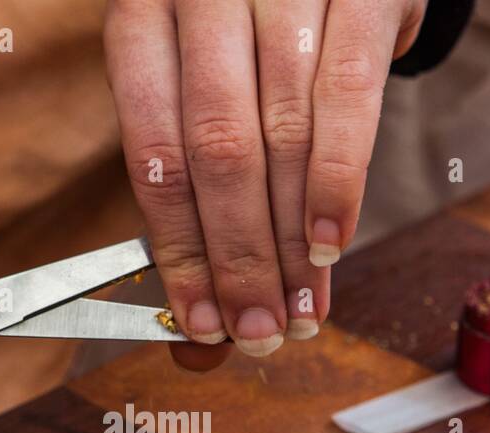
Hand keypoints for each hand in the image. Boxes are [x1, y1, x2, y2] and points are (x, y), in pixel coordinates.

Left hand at [104, 0, 426, 369]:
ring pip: (282, 134)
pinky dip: (339, 181)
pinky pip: (348, 96)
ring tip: (301, 310)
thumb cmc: (259, 37)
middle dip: (239, 260)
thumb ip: (200, 200)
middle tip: (259, 332)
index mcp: (141, 18)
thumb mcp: (210, 92)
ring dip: (292, 240)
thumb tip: (199, 342)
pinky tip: (332, 245)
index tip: (202, 324)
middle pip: (217, 153)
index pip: (155, 156)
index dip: (180, 252)